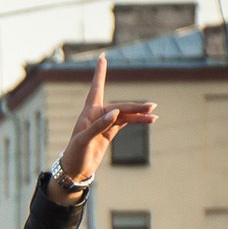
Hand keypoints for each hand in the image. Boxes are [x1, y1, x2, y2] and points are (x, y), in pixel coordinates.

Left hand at [57, 55, 156, 198]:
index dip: (100, 73)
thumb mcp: (84, 140)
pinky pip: (126, 122)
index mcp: (88, 112)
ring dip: (139, 114)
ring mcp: (105, 123)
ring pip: (125, 114)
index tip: (102, 58)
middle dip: (135, 107)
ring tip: (153, 115)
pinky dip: (137, 120)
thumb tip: (115, 113)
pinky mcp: (110, 132)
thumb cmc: (74, 154)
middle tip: (151, 107)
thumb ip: (99, 126)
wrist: (74, 171)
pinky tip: (149, 120)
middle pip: (120, 106)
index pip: (96, 88)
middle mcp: (97, 115)